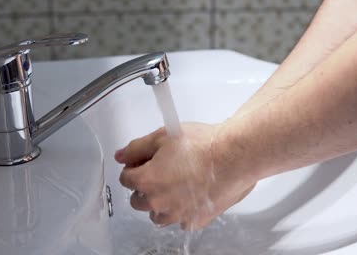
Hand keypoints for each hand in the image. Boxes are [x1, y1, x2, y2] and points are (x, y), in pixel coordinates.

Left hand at [115, 122, 255, 229]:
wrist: (235, 156)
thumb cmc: (203, 145)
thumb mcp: (162, 136)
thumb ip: (136, 147)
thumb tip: (121, 156)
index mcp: (146, 181)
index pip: (125, 179)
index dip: (133, 166)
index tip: (143, 161)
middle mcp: (158, 202)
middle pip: (137, 200)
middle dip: (143, 186)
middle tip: (160, 170)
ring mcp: (177, 214)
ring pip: (156, 214)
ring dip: (159, 202)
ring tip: (174, 185)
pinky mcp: (195, 220)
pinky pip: (179, 220)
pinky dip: (180, 211)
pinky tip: (190, 195)